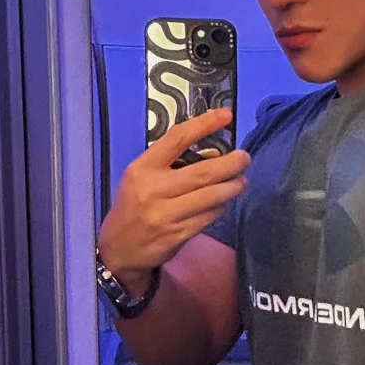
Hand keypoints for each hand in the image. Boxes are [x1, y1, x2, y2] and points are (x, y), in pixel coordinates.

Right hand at [98, 109, 249, 292]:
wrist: (119, 248)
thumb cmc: (133, 205)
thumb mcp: (142, 177)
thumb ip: (172, 163)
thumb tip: (214, 153)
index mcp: (143, 168)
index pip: (177, 139)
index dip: (204, 124)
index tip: (226, 115)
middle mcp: (154, 189)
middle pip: (202, 172)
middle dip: (230, 163)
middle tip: (245, 158)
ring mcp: (166, 214)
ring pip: (210, 197)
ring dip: (232, 187)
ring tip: (242, 181)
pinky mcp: (177, 235)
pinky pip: (207, 217)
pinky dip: (220, 207)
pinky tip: (224, 202)